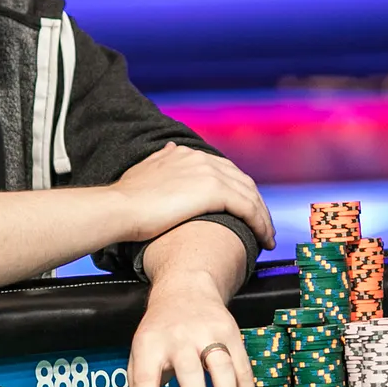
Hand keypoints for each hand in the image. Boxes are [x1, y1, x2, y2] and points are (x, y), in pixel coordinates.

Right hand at [113, 143, 274, 249]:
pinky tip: (262, 238)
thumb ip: (163, 159)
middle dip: (256, 204)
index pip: (225, 172)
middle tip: (262, 225)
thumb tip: (173, 148)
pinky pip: (248, 208)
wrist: (120, 208)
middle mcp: (201, 159)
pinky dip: (259, 223)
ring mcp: (209, 173)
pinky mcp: (213, 190)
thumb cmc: (128, 199)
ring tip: (266, 237)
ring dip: (262, 217)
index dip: (238, 191)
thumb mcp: (145, 169)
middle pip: (242, 181)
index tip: (244, 210)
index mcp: (187, 154)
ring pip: (250, 195)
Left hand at [127, 273, 254, 386]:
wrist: (185, 289)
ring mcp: (208, 332)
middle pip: (190, 371)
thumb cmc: (160, 329)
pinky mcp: (230, 332)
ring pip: (222, 368)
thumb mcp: (140, 350)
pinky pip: (242, 365)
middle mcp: (179, 336)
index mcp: (150, 342)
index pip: (146, 376)